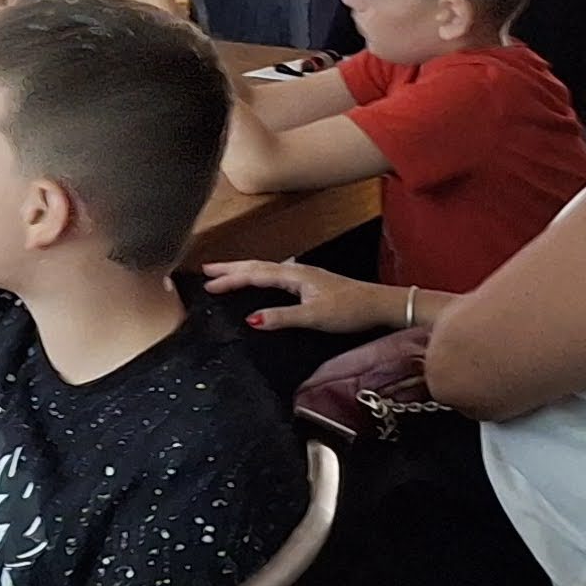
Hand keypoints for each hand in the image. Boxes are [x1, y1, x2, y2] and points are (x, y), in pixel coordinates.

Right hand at [201, 258, 398, 332]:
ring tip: (225, 274)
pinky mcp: (310, 283)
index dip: (230, 279)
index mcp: (294, 275)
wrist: (379, 305)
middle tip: (206, 270)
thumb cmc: (350, 310)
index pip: (254, 274)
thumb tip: (250, 319)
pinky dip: (259, 277)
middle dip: (231, 268)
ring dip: (244, 271)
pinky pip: (275, 275)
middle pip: (257, 266)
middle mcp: (296, 270)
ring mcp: (304, 275)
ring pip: (266, 269)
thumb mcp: (314, 317)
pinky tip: (259, 282)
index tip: (207, 284)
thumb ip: (282, 317)